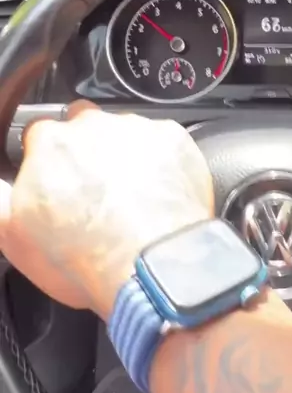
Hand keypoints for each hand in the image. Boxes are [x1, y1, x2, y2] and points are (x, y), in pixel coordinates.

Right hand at [0, 102, 213, 318]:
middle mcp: (93, 126)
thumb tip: (4, 188)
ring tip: (129, 200)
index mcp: (50, 143)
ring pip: (124, 133)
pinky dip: (159, 162)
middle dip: (86, 152)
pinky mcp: (173, 139)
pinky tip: (156, 195)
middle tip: (94, 192)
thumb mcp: (13, 236)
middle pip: (84, 126)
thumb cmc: (87, 258)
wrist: (153, 266)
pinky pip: (161, 142)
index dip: (47, 161)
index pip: (40, 135)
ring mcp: (137, 129)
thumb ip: (1, 199)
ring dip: (124, 157)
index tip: (56, 182)